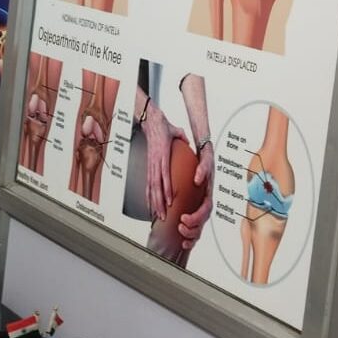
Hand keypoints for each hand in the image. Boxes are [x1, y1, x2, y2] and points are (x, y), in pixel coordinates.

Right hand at [143, 103, 185, 217]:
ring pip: (150, 187)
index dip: (166, 189)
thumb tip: (189, 143)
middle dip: (159, 202)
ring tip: (157, 216)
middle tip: (163, 216)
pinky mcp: (148, 166)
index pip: (164, 175)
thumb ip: (183, 137)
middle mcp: (155, 162)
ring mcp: (150, 165)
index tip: (169, 201)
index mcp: (162, 154)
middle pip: (156, 186)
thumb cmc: (164, 126)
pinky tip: (150, 206)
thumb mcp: (176, 131)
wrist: (150, 121)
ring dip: (153, 203)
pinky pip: (147, 184)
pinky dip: (148, 196)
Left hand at [178, 142, 214, 250]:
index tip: (182, 218)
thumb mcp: (205, 158)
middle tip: (180, 226)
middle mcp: (205, 201)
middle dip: (192, 229)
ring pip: (199, 227)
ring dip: (190, 235)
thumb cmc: (203, 156)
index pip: (205, 209)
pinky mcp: (194, 210)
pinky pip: (194, 228)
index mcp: (208, 192)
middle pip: (203, 222)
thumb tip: (197, 179)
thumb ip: (203, 167)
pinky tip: (182, 242)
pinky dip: (189, 237)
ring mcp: (200, 207)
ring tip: (180, 234)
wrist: (202, 150)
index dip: (195, 217)